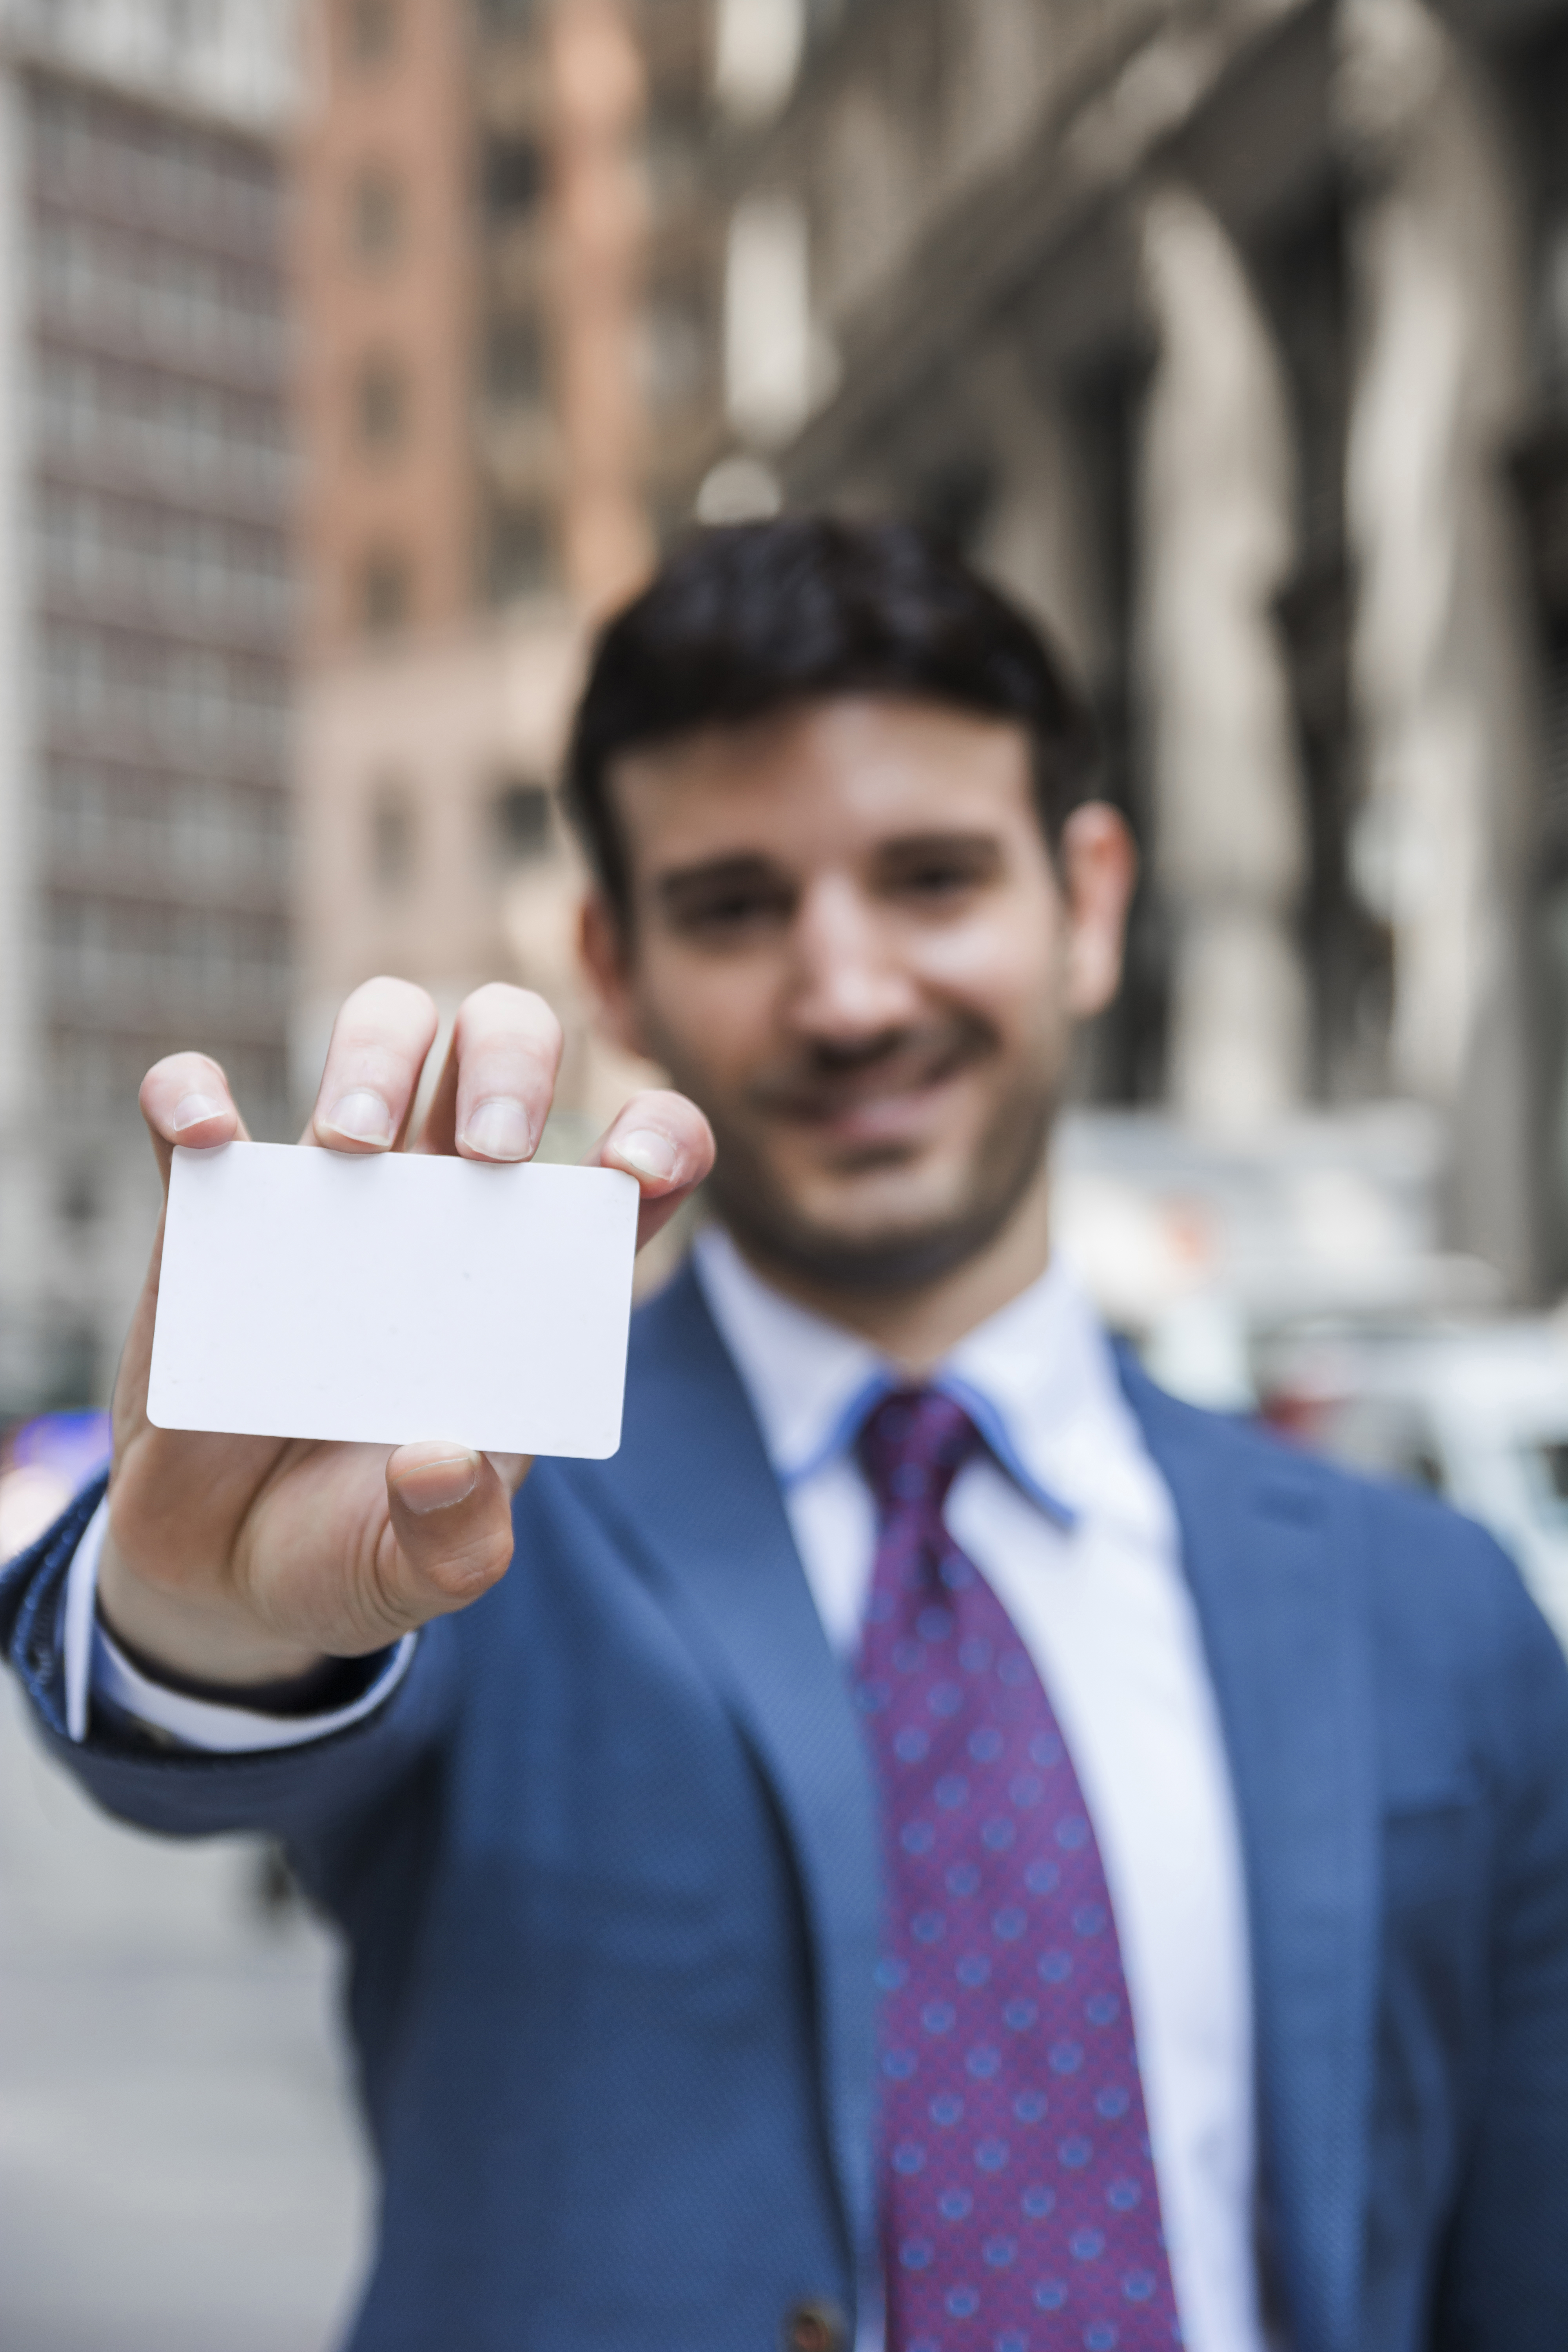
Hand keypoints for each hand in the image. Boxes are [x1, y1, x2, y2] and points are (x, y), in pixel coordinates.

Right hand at [96, 977, 713, 1690]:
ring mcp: (334, 1192)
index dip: (661, 1134)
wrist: (228, 1577)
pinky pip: (194, 1107)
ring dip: (378, 1050)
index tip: (633, 1175)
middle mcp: (452, 1206)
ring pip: (383, 1031)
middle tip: (488, 1154)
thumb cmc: (357, 1548)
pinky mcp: (216, 1208)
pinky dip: (190, 1095)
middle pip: (507, 1044)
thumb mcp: (427, 1571)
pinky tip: (206, 1140)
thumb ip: (457, 1538)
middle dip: (512, 1059)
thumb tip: (440, 1458)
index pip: (640, 1153)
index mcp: (538, 1274)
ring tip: (354, 1147)